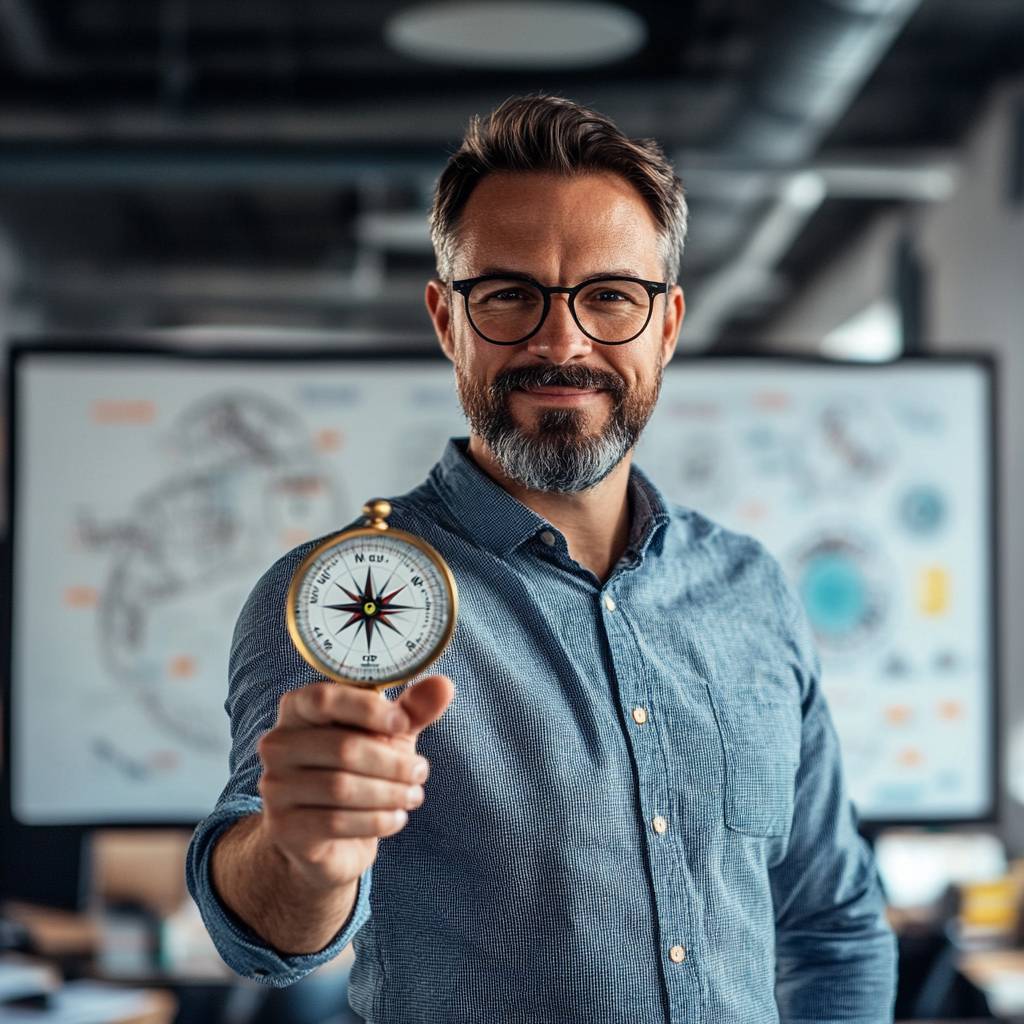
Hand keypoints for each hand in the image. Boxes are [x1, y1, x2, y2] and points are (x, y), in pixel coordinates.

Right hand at [256, 674, 454, 890]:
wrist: (330, 837)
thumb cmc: (359, 770)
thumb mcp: (388, 736)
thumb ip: (412, 710)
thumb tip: (444, 685)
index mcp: (297, 709)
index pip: (323, 698)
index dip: (367, 709)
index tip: (403, 724)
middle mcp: (277, 744)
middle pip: (342, 748)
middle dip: (392, 762)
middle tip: (421, 771)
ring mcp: (275, 787)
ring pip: (341, 787)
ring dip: (389, 793)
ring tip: (414, 795)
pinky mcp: (283, 827)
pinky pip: (336, 822)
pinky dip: (376, 821)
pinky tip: (397, 818)